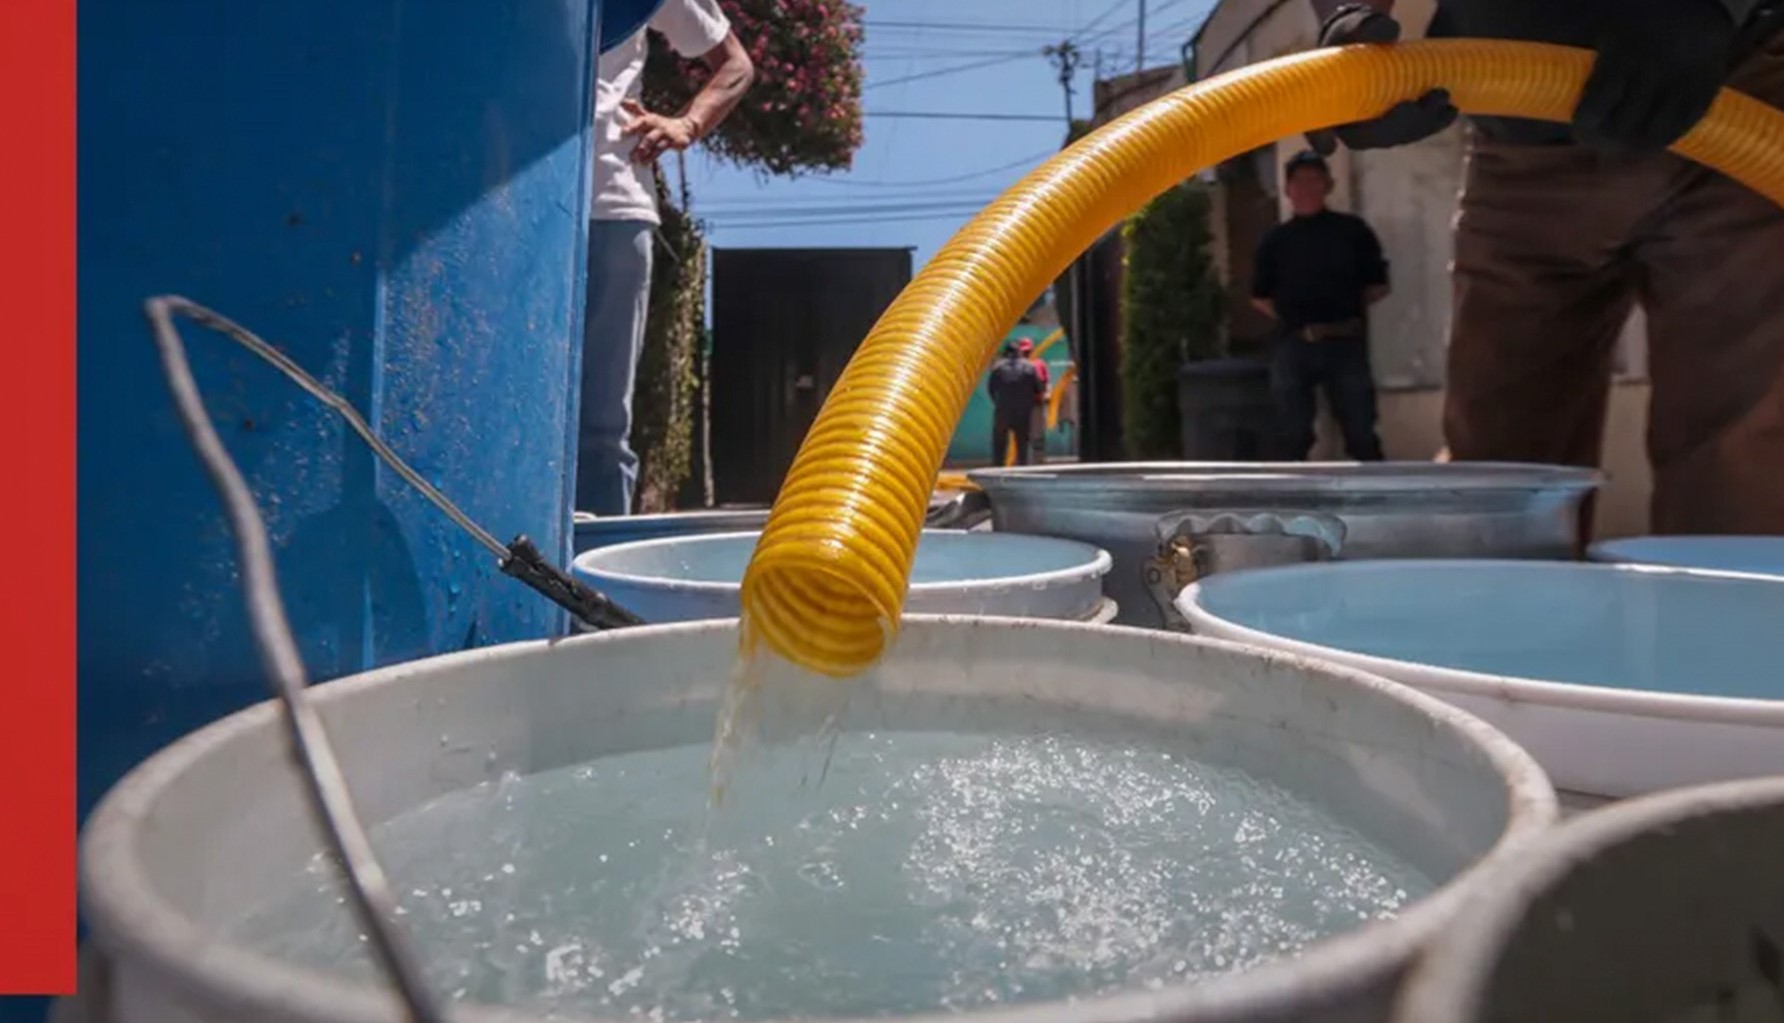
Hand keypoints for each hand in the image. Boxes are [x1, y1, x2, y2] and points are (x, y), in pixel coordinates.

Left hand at [620, 99, 697, 164]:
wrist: (685, 128)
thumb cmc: (660, 124)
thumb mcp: (649, 116)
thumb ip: (636, 110)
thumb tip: (622, 102)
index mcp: (651, 120)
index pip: (642, 121)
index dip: (634, 126)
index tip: (624, 132)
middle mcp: (659, 127)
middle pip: (650, 137)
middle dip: (641, 146)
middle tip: (630, 155)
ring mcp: (668, 136)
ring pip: (657, 146)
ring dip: (648, 154)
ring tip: (639, 161)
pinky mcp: (676, 143)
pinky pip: (664, 151)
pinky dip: (653, 157)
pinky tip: (646, 163)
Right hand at [1305, 5, 1458, 154]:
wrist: (1369, 40)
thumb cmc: (1354, 34)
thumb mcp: (1357, 26)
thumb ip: (1368, 27)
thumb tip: (1391, 32)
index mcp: (1325, 101)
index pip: (1316, 126)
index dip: (1320, 138)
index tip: (1329, 145)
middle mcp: (1344, 122)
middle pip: (1367, 138)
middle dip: (1398, 126)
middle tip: (1422, 104)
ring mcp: (1370, 127)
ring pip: (1394, 138)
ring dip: (1421, 127)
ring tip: (1446, 105)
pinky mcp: (1393, 124)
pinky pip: (1410, 132)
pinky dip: (1431, 125)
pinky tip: (1449, 113)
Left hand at [1574, 0, 1735, 153]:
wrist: (1698, 4)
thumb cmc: (1640, 25)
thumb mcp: (1610, 38)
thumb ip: (1594, 74)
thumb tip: (1564, 109)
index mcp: (1621, 58)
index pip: (1595, 109)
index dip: (1584, 126)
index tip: (1580, 128)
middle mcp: (1652, 74)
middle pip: (1622, 129)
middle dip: (1604, 140)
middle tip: (1597, 140)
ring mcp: (1681, 86)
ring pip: (1653, 137)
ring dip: (1632, 147)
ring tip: (1621, 144)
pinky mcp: (1704, 93)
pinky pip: (1681, 129)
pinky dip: (1663, 140)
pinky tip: (1650, 138)